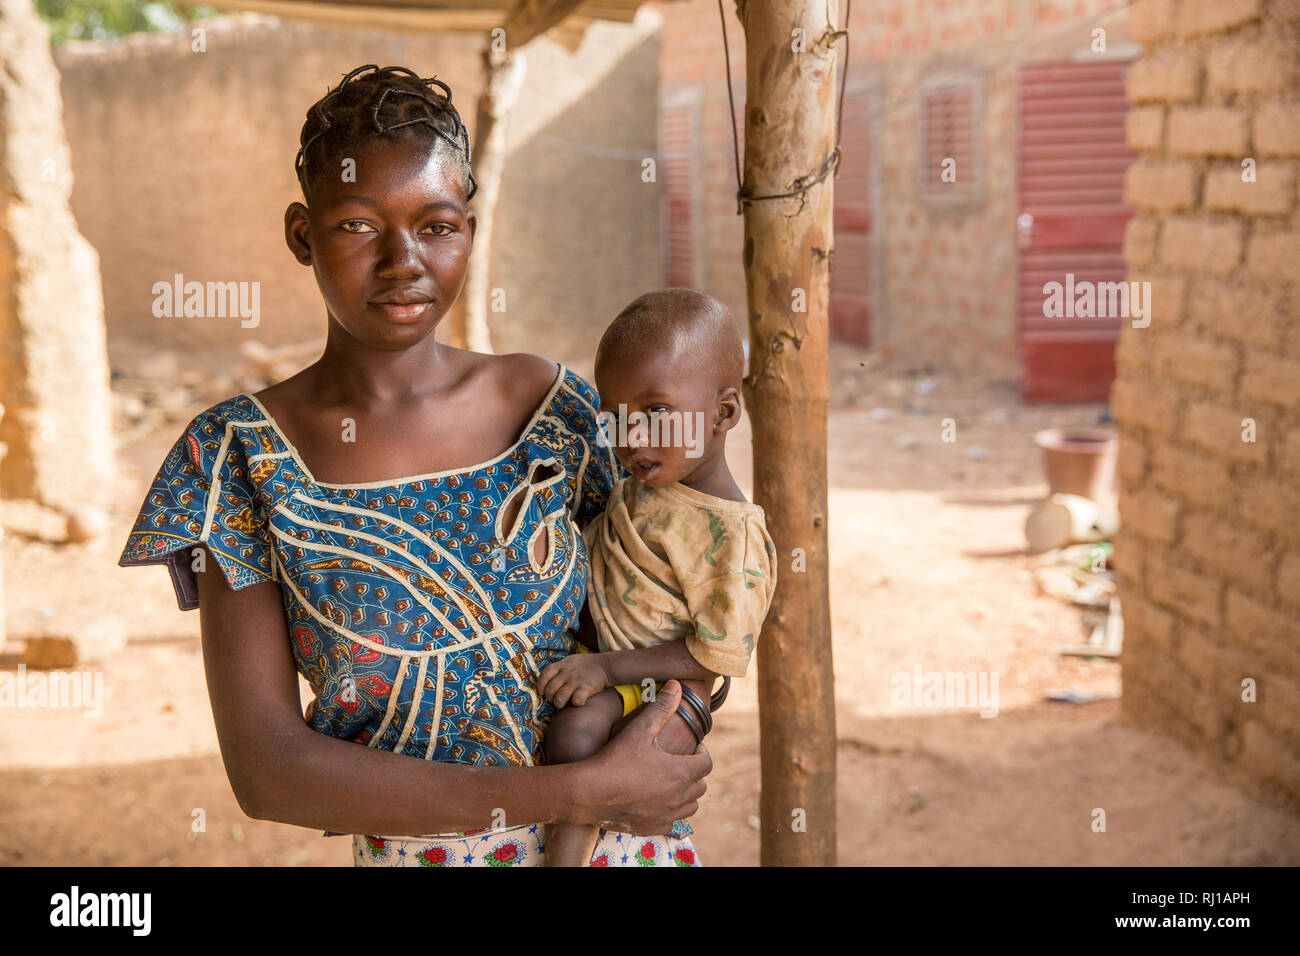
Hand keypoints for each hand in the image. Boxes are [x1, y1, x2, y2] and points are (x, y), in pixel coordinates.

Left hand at [539, 651, 610, 706]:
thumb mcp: (569, 661)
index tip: (542, 691)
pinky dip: (576, 703)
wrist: (605, 665)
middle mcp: (566, 673)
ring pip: (559, 699)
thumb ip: (558, 668)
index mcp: (561, 665)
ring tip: (564, 703)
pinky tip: (578, 701)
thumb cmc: (585, 665)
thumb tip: (545, 680)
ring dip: (560, 704)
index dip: (540, 685)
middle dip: (550, 698)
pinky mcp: (586, 689)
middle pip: (550, 690)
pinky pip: (575, 701)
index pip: (544, 675)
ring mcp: (576, 681)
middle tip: (555, 699)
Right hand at [569, 681, 711, 833]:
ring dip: (686, 794)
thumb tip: (677, 685)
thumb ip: (661, 707)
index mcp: (681, 772)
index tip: (692, 748)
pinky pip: (673, 822)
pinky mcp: (653, 827)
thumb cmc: (615, 758)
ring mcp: (667, 815)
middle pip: (700, 785)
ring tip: (671, 781)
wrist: (589, 792)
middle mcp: (679, 797)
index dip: (702, 753)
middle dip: (694, 772)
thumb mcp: (639, 729)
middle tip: (679, 762)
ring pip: (690, 806)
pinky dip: (670, 812)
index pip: (706, 763)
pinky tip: (657, 801)